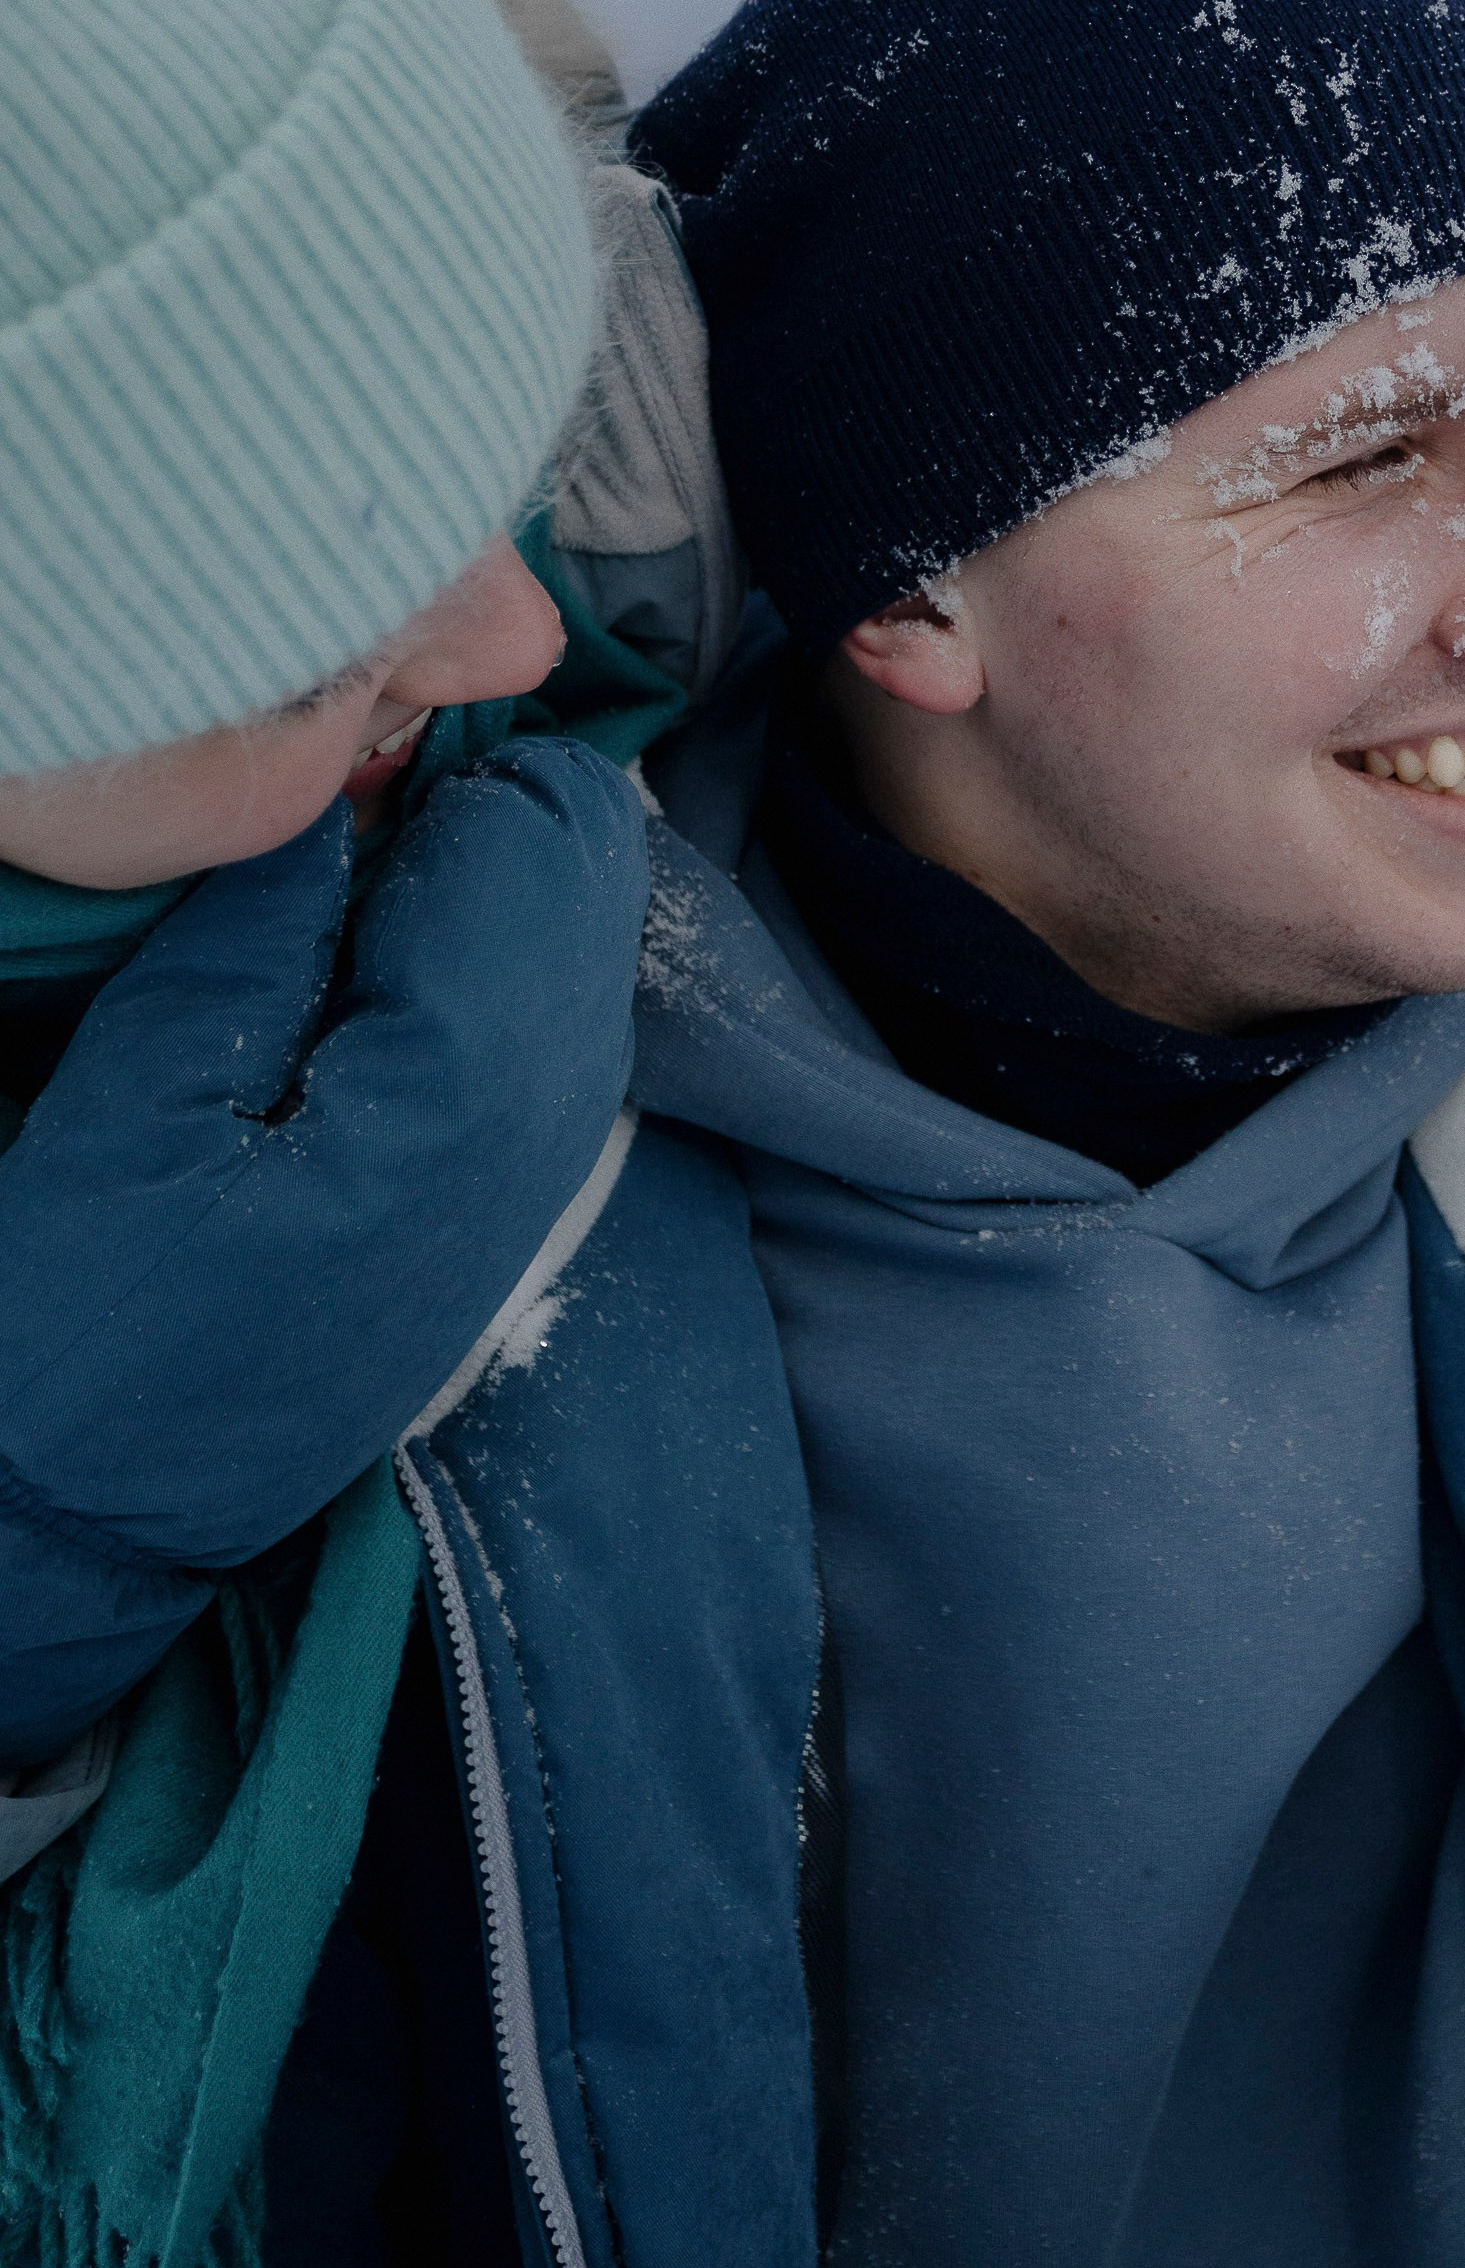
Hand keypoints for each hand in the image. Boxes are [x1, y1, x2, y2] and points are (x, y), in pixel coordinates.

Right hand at [0, 741, 647, 1575]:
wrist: (78, 1527)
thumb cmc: (83, 1321)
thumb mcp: (135, 1102)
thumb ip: (253, 937)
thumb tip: (336, 803)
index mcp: (455, 1093)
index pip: (533, 865)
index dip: (470, 779)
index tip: (391, 740)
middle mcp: (533, 1140)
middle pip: (583, 913)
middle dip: (511, 831)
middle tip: (402, 785)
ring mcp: (525, 1192)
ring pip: (578, 979)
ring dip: (514, 901)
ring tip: (414, 850)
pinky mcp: (490, 1224)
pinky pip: (548, 1052)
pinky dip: (508, 977)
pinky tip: (429, 955)